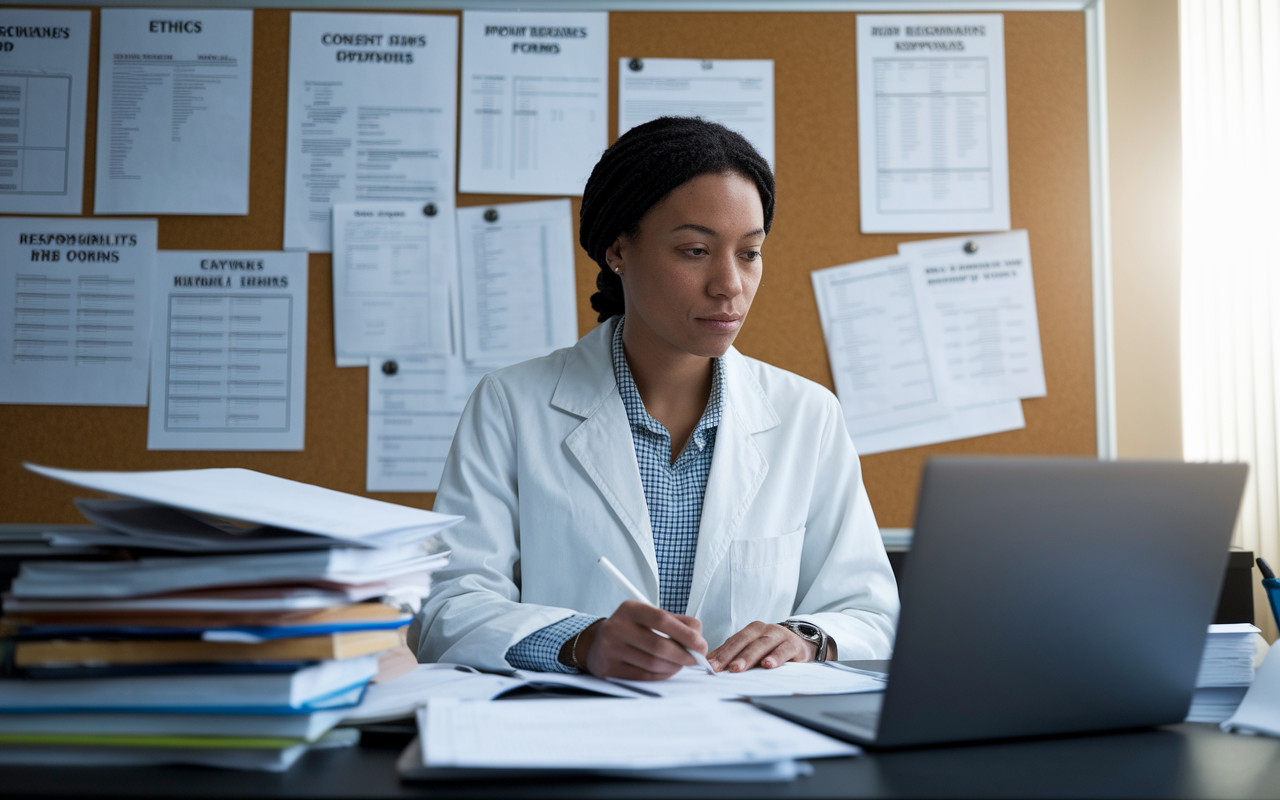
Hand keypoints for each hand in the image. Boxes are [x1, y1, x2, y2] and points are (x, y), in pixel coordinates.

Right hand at [567, 600, 707, 680]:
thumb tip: (698, 637)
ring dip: (674, 667)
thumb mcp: (649, 617)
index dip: (685, 634)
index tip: (701, 645)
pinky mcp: (609, 669)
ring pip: (653, 664)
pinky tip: (667, 670)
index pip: (661, 620)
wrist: (596, 644)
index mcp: (629, 609)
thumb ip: (677, 622)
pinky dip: (662, 675)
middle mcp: (617, 627)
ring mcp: (611, 649)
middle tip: (697, 659)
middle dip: (684, 655)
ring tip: (681, 663)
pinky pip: (644, 676)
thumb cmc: (632, 630)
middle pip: (658, 646)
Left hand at [707, 621, 827, 672]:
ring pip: (762, 645)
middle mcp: (764, 629)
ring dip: (749, 657)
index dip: (720, 653)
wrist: (802, 643)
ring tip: (737, 668)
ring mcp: (779, 635)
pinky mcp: (794, 644)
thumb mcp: (755, 649)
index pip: (733, 641)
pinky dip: (775, 657)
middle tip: (719, 668)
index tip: (709, 666)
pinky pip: (784, 650)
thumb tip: (711, 665)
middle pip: (744, 642)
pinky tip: (768, 665)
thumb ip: (736, 655)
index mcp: (752, 630)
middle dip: (730, 655)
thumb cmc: (773, 649)